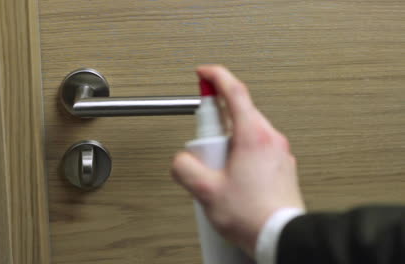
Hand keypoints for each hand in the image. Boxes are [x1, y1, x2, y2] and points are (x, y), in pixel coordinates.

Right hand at [171, 65, 304, 255]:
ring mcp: (279, 152)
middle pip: (237, 115)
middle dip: (216, 127)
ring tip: (220, 174)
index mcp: (252, 136)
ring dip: (228, 144)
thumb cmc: (253, 215)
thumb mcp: (206, 191)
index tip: (204, 72)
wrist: (281, 237)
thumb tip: (181, 160)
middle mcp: (270, 138)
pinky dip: (241, 155)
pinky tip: (234, 180)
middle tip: (205, 151)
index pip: (234, 91)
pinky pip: (257, 149)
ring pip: (246, 133)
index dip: (216, 76)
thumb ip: (184, 167)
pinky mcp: (282, 166)